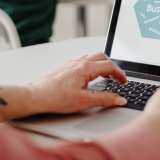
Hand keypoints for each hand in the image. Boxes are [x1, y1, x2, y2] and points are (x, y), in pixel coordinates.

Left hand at [0, 53, 127, 120]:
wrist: (35, 97)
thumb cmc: (55, 98)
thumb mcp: (84, 101)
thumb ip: (105, 99)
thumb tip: (119, 99)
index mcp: (85, 68)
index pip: (109, 66)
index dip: (120, 74)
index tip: (124, 82)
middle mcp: (78, 62)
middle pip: (102, 57)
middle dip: (112, 67)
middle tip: (117, 78)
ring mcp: (71, 64)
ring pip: (92, 58)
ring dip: (102, 65)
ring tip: (106, 77)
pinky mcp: (64, 68)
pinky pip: (82, 61)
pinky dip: (91, 66)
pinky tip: (89, 77)